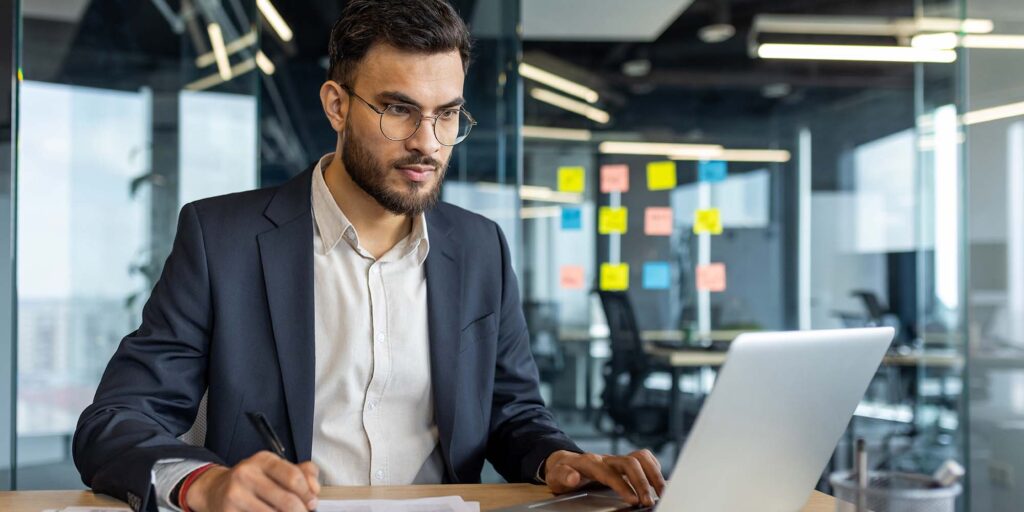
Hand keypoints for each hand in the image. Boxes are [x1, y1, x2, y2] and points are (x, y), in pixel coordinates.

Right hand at [185, 451, 320, 511]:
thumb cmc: (252, 481)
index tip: (312, 503)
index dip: (307, 493)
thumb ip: (301, 472)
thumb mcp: (275, 469)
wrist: (215, 490)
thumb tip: (314, 488)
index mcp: (263, 460)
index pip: (293, 477)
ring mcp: (235, 495)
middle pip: (287, 501)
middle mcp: (247, 474)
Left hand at [543, 449, 665, 506]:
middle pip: (630, 462)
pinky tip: (657, 483)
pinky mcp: (624, 461)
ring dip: (653, 474)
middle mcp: (606, 458)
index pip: (609, 472)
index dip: (623, 485)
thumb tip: (573, 478)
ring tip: (661, 492)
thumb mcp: (555, 476)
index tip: (634, 500)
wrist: (564, 462)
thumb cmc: (561, 472)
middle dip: (642, 482)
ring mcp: (616, 459)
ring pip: (641, 457)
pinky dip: (654, 468)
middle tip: (649, 502)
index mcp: (589, 462)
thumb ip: (563, 476)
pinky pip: (644, 458)